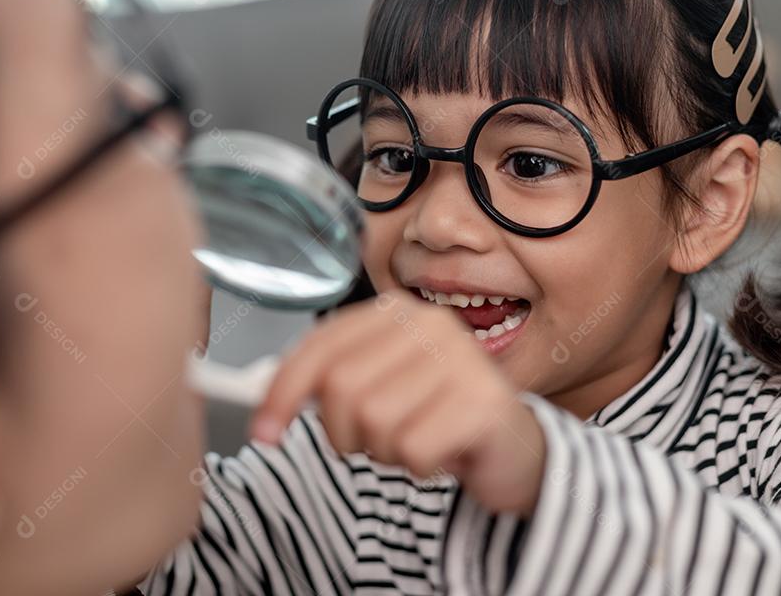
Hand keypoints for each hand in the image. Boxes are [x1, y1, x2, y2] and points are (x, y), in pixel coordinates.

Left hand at [251, 290, 546, 515]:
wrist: (516, 451)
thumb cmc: (438, 416)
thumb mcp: (380, 387)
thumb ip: (328, 382)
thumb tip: (267, 400)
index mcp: (397, 313)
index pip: (320, 347)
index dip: (282, 392)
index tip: (264, 432)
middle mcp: (431, 324)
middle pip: (340, 388)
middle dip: (343, 431)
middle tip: (372, 441)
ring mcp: (462, 361)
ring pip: (374, 422)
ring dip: (384, 451)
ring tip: (414, 441)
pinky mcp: (484, 404)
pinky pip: (413, 450)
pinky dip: (418, 467)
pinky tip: (442, 455)